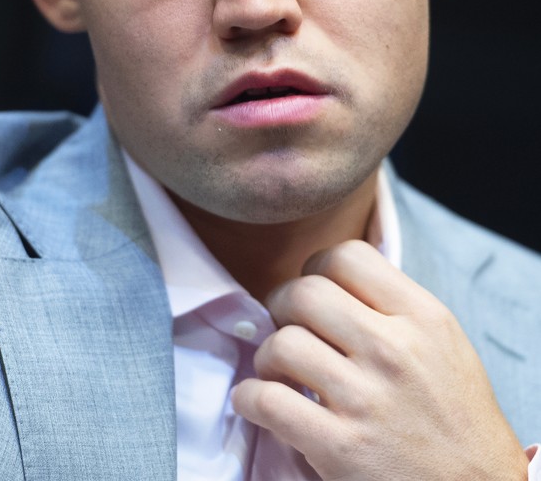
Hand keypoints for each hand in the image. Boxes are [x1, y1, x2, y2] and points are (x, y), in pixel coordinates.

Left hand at [232, 240, 528, 480]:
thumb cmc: (455, 413)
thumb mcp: (442, 341)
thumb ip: (393, 304)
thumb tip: (328, 279)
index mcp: (421, 317)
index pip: (346, 256)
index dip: (317, 268)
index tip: (315, 293)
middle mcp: (394, 350)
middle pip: (305, 292)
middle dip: (282, 305)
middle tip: (287, 326)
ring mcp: (366, 399)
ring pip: (282, 343)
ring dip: (266, 355)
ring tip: (277, 370)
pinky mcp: (340, 447)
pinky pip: (268, 400)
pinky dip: (249, 398)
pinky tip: (259, 401)